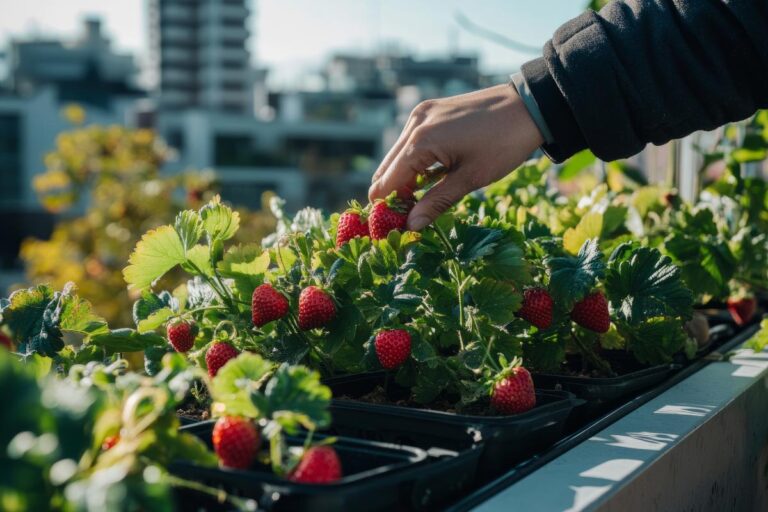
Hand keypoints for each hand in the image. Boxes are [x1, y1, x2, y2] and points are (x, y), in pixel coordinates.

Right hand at [368, 84, 543, 230]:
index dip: (387, 209)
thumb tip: (411, 226)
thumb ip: (436, 202)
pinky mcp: (430, 112)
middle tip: (409, 220)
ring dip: (404, 181)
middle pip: (386, 170)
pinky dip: (415, 163)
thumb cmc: (503, 143)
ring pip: (397, 157)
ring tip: (422, 202)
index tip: (396, 229)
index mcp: (420, 140)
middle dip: (393, 196)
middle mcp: (414, 124)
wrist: (530, 105)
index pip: (386, 183)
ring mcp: (421, 115)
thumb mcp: (470, 178)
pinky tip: (431, 178)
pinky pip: (411, 143)